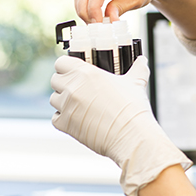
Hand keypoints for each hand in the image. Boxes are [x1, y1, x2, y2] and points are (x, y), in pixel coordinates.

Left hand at [50, 55, 191, 195]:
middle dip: (63, 84)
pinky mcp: (65, 124)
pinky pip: (55, 119)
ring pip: (53, 99)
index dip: (66, 67)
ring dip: (62, 102)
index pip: (61, 63)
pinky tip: (76, 120)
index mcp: (86, 73)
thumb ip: (138, 68)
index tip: (73, 72)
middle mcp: (73, 87)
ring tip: (78, 106)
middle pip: (54, 80)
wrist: (130, 135)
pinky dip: (63, 119)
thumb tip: (142, 61)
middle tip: (77, 89)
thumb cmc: (133, 108)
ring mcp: (67, 106)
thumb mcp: (136, 82)